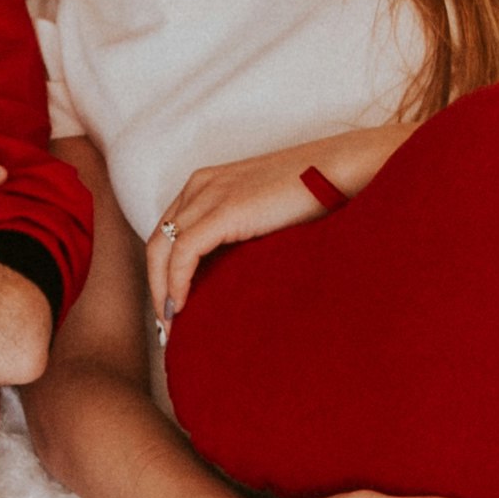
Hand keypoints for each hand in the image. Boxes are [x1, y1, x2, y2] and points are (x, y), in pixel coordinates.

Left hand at [148, 123, 404, 324]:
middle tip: (167, 325)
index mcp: (207, 184)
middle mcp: (200, 185)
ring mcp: (209, 194)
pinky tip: (183, 308)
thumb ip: (242, 237)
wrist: (342, 171)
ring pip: (161, 248)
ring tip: (173, 326)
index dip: (163, 273)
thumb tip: (233, 281)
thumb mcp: (264, 217)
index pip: (169, 234)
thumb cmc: (315, 198)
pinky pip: (184, 252)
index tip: (173, 308)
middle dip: (156, 286)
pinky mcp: (224, 210)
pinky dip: (176, 283)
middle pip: (157, 242)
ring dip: (162, 291)